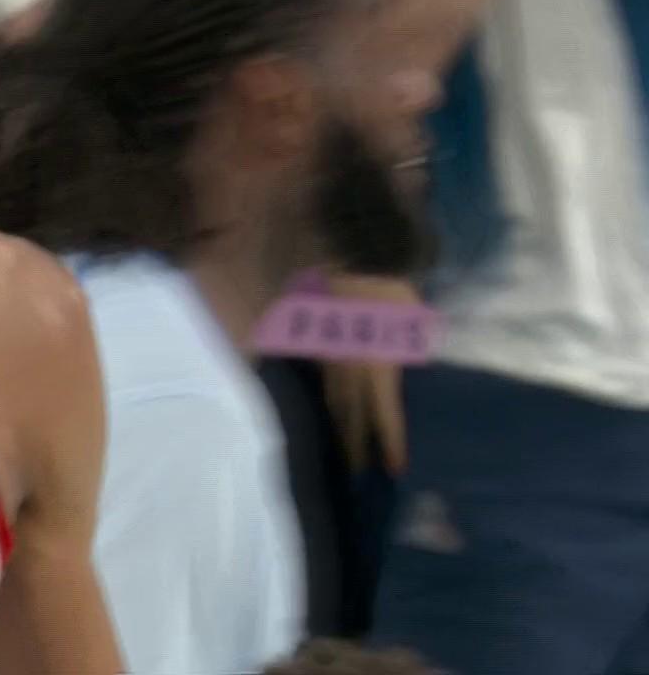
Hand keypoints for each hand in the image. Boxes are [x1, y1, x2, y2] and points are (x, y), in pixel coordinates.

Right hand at [320, 272, 414, 475]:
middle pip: (351, 417)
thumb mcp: (415, 319)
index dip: (390, 443)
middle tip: (356, 474)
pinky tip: (328, 410)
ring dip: (338, 428)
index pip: (385, 414)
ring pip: (334, 402)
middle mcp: (352, 372)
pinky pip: (324, 383)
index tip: (394, 470)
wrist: (348, 264)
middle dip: (355, 447)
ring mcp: (331, 361)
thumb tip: (420, 361)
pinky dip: (326, 401)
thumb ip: (415, 346)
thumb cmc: (388, 291)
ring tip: (341, 449)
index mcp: (378, 368)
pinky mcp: (319, 349)